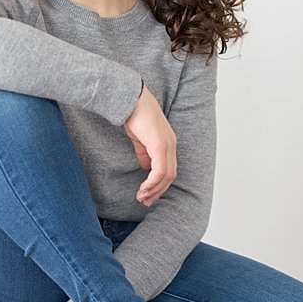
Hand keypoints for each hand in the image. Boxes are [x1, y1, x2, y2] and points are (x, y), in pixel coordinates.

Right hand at [124, 84, 176, 206]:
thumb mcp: (140, 140)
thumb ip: (144, 153)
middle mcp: (171, 145)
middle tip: (145, 202)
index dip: (160, 185)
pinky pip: (159, 170)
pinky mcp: (160, 145)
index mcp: (168, 144)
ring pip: (166, 175)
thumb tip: (146, 167)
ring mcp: (167, 145)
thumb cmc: (134, 116)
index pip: (169, 170)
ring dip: (153, 189)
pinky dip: (152, 182)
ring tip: (141, 198)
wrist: (130, 99)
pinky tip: (143, 189)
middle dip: (158, 191)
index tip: (148, 195)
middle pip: (170, 176)